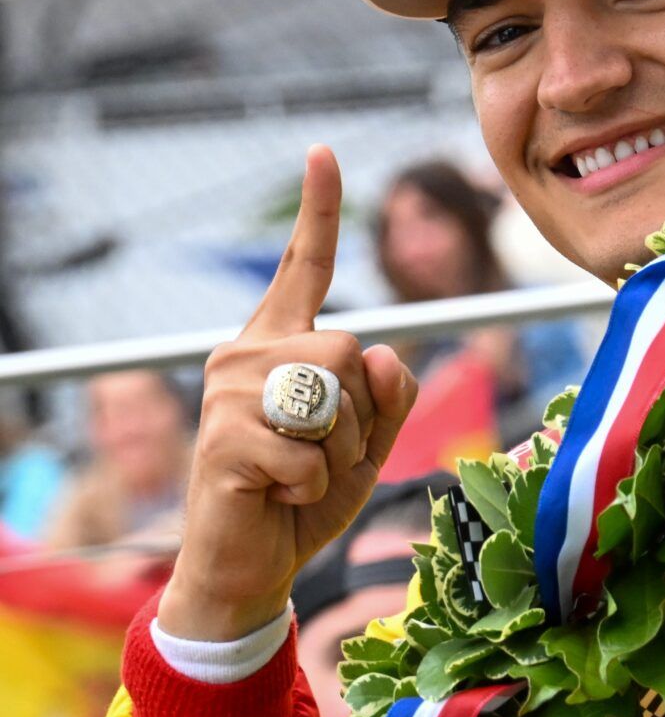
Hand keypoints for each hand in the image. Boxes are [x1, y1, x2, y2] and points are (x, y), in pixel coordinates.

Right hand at [158, 147, 417, 641]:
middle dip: (361, 413)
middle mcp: (245, 355)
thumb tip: (383, 352)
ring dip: (339, 453)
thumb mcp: (368, 442)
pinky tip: (277, 497)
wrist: (251, 564)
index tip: (322, 151)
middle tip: (323, 455)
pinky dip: (313, 486)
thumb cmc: (306, 497)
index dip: (318, 211)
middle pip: (350, 346)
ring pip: (334, 398)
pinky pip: (311, 454)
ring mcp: (227, 396)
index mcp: (281, 345)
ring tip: (298, 476)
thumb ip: (388, 394)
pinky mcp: (224, 441)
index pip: (307, 269)